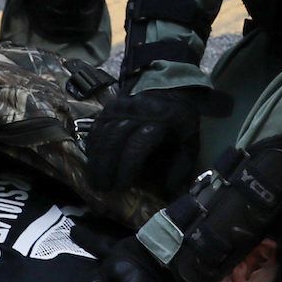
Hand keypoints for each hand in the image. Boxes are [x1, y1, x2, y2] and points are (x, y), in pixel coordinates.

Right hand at [86, 85, 212, 192]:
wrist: (170, 90)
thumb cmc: (180, 123)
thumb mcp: (189, 143)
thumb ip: (181, 167)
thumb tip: (169, 191)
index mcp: (161, 120)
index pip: (137, 145)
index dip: (127, 168)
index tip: (122, 187)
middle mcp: (138, 111)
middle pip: (115, 141)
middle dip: (107, 168)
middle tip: (103, 189)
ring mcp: (121, 107)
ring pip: (103, 135)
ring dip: (96, 160)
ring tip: (95, 181)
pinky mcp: (110, 107)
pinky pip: (96, 128)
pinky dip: (92, 147)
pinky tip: (92, 163)